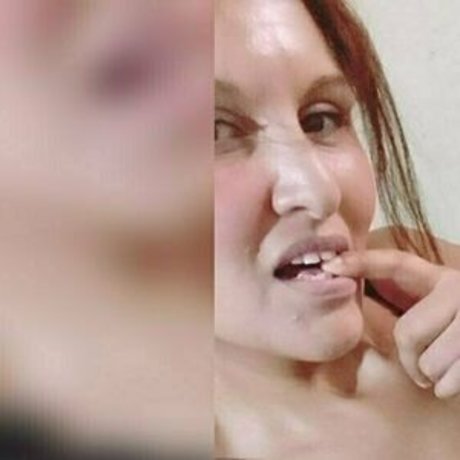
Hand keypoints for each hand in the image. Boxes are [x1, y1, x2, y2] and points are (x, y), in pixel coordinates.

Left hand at [323, 249, 459, 398]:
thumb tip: (359, 298)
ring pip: (426, 362)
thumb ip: (411, 302)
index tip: (329, 265)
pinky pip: (446, 381)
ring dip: (430, 374)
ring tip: (445, 366)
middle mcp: (458, 290)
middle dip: (409, 358)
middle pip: (407, 333)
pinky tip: (457, 377)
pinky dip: (447, 387)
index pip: (394, 263)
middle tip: (421, 365)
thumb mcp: (442, 307)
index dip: (360, 262)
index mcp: (442, 278)